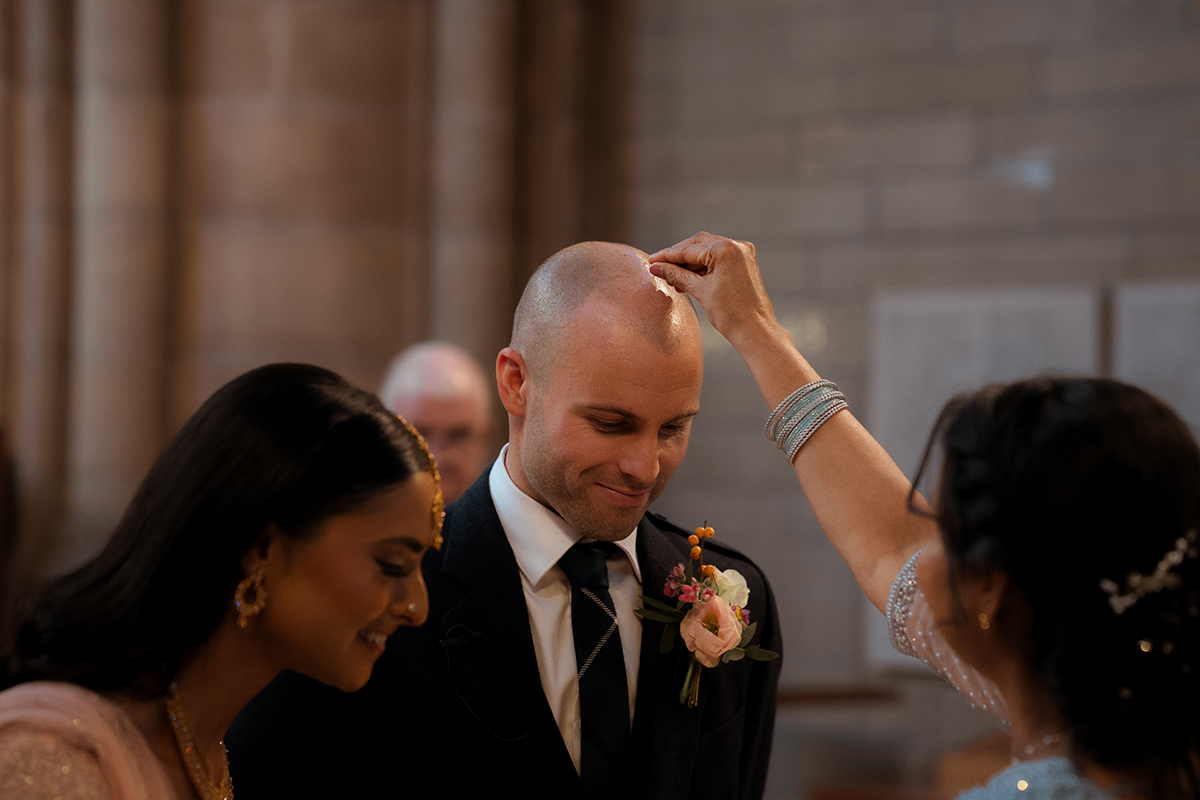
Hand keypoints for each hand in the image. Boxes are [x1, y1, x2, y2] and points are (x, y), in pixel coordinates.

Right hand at [647, 232, 779, 344]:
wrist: (756, 330)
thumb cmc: (731, 314)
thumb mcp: (699, 291)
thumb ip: (677, 275)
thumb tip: (656, 267)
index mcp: (725, 249)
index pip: (688, 249)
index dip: (667, 256)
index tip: (651, 261)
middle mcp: (736, 245)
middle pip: (697, 245)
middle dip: (677, 257)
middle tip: (659, 268)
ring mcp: (742, 253)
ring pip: (707, 251)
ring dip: (689, 263)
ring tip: (673, 279)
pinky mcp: (744, 262)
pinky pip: (718, 259)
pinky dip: (703, 267)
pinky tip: (688, 279)